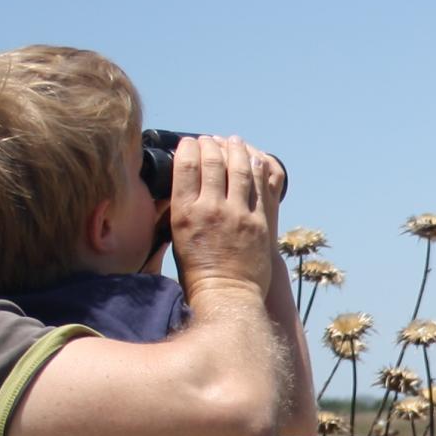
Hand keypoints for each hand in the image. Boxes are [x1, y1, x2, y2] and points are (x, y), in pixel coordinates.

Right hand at [168, 135, 286, 300]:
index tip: (190, 142)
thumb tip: (184, 185)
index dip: (188, 148)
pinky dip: (254, 168)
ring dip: (235, 150)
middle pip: (212, 162)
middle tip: (210, 139)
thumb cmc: (198, 271)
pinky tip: (252, 159)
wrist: (226, 295)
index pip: (185, 166)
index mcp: (185, 213)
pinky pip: (258, 186)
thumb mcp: (177, 237)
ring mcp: (237, 214)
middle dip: (210, 145)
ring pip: (238, 168)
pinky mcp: (258, 222)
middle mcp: (211, 209)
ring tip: (233, 141)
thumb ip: (181, 209)